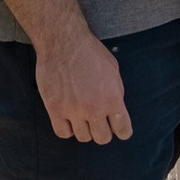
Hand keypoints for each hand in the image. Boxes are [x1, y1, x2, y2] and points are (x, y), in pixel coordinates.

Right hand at [36, 20, 131, 143]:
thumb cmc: (90, 52)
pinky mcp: (55, 109)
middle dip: (103, 130)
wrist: (63, 41)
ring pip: (83, 137)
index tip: (117, 126)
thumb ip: (116, 93)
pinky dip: (67, 128)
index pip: (124, 131)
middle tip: (98, 120)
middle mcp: (94, 108)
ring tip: (81, 114)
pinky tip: (68, 117)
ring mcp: (73, 110)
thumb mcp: (113, 70)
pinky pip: (64, 133)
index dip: (121, 129)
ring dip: (84, 128)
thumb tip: (115, 112)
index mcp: (112, 98)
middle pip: (103, 138)